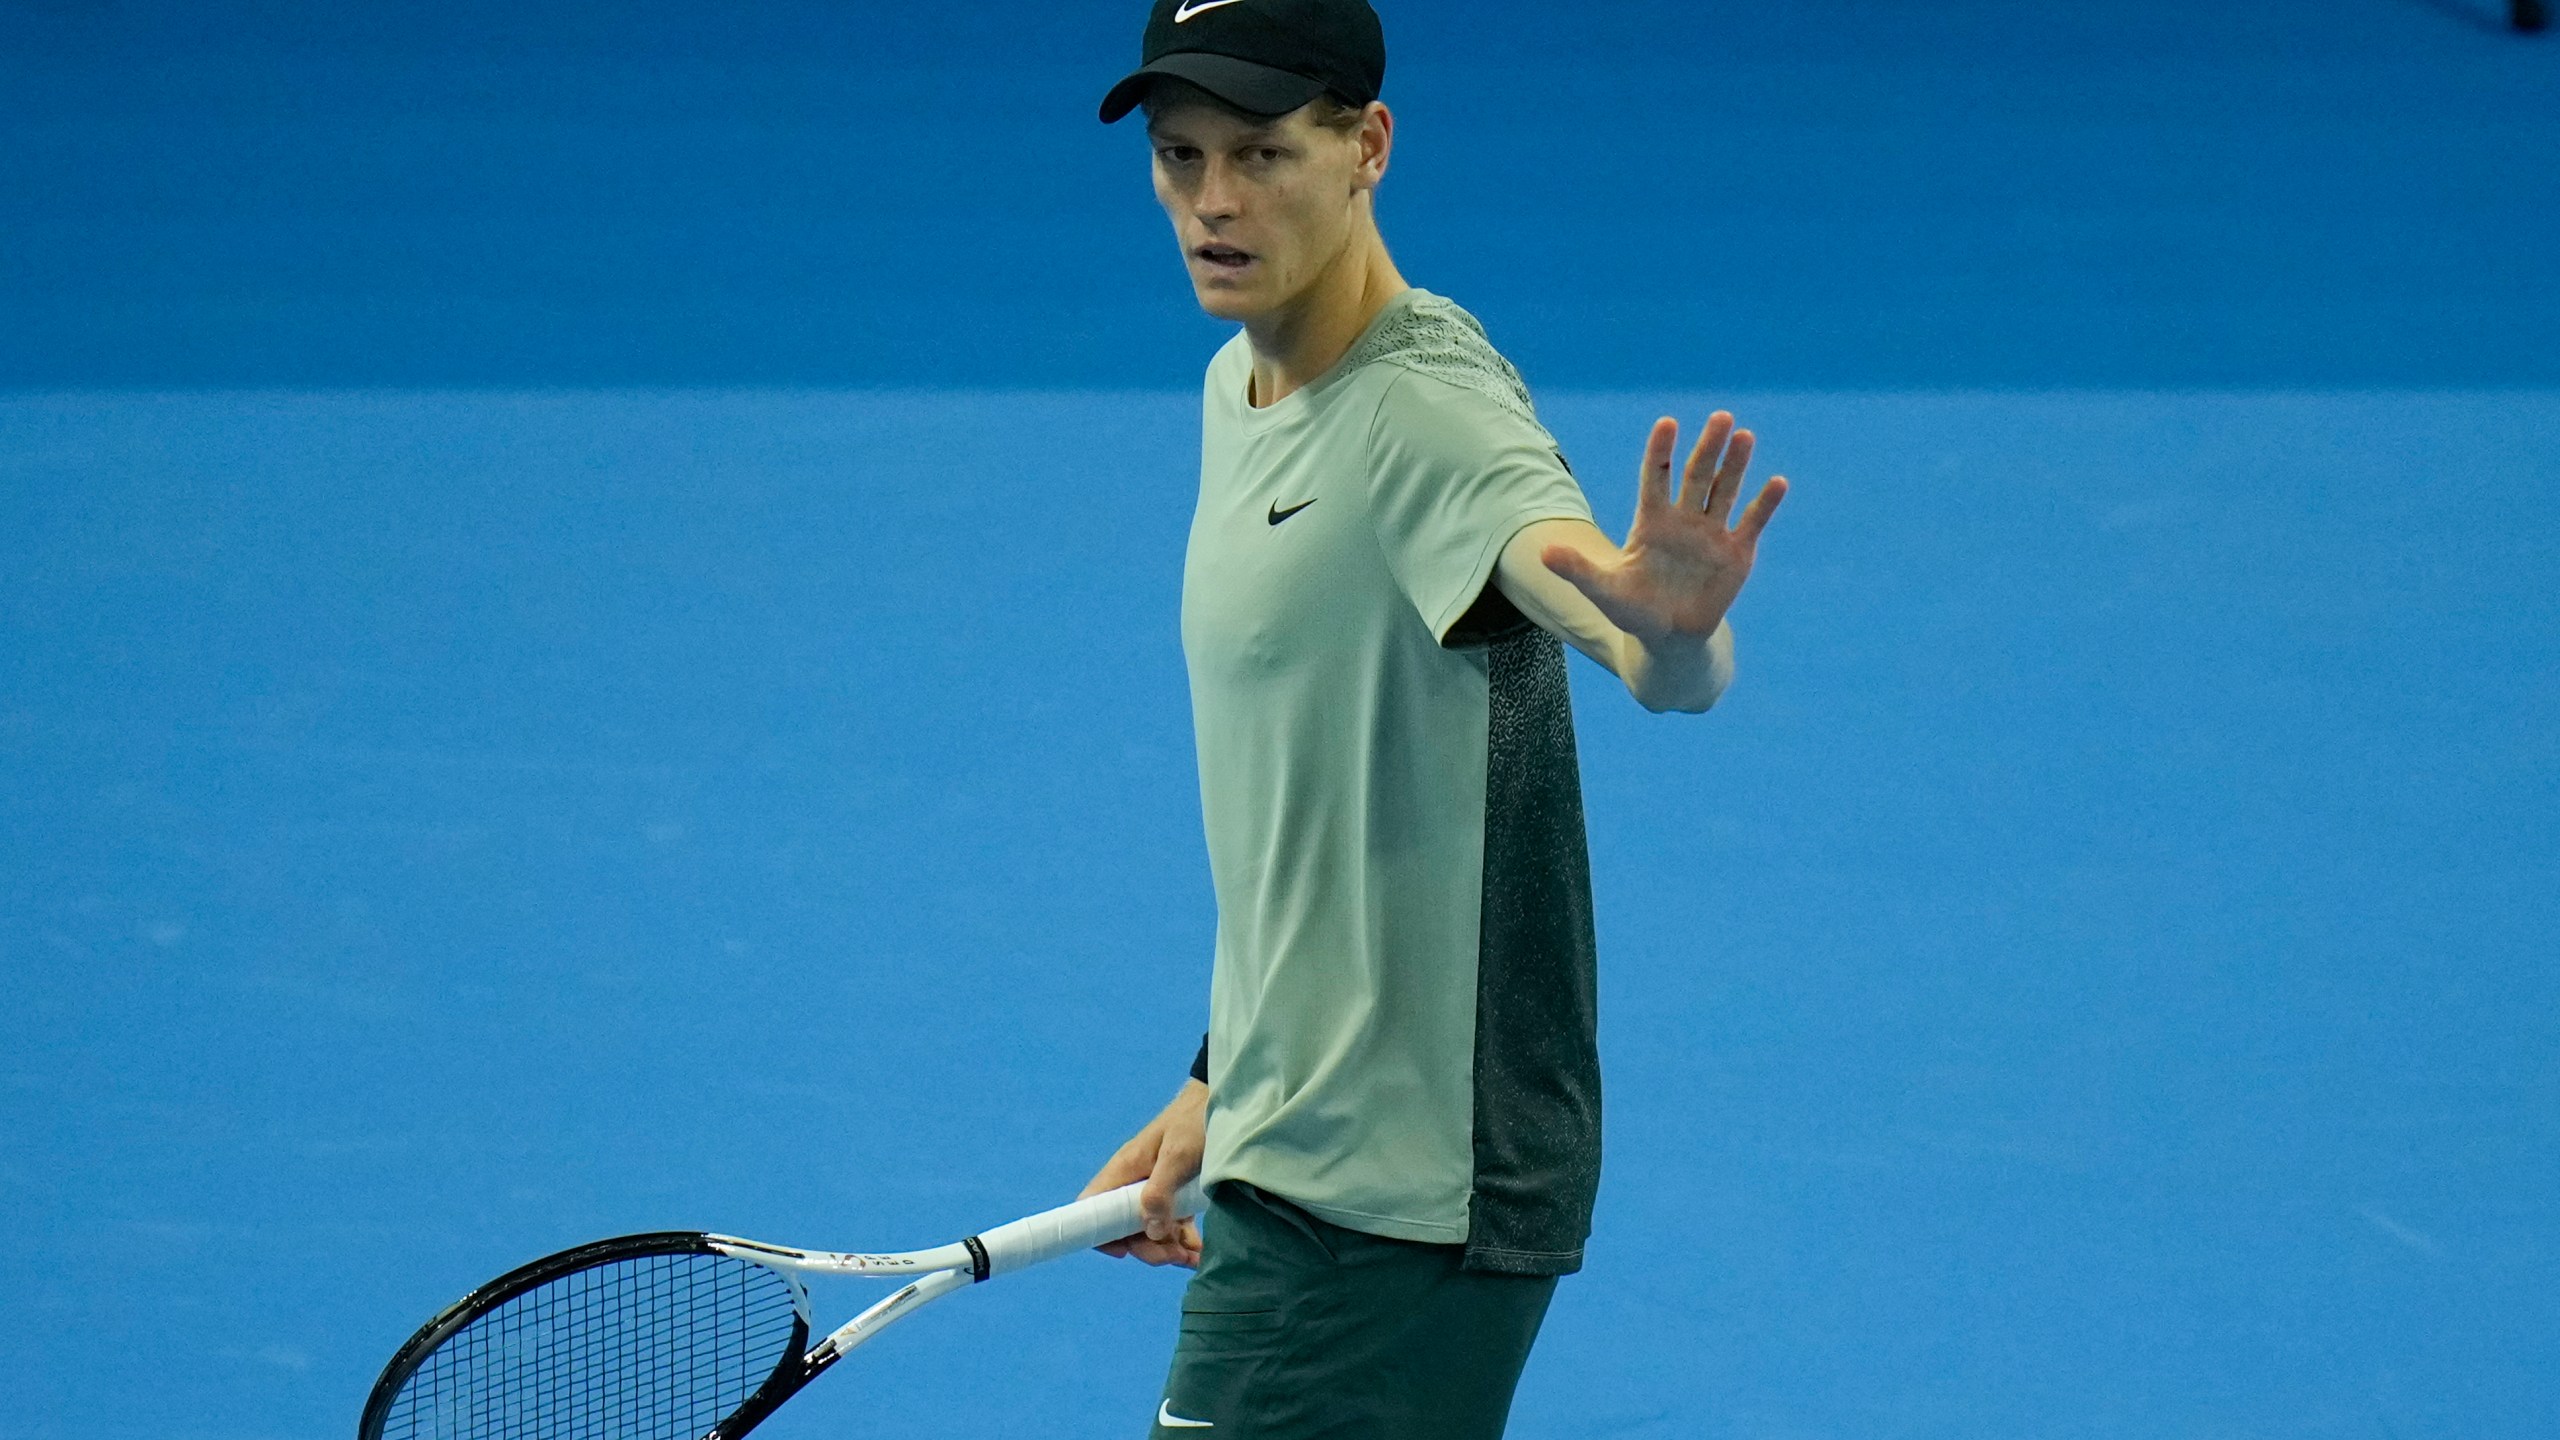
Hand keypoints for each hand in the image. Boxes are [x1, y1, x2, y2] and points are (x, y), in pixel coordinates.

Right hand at [1079, 1079, 1207, 1267]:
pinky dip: (1183, 1241)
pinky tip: (1200, 1250)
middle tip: (1176, 1256)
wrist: (1227, 1103)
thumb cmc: (1196, 1122)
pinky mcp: (1176, 1194)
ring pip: (1151, 1230)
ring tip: (1194, 1256)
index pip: (1093, 1207)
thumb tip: (1150, 1230)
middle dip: (1148, 1248)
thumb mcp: (1178, 1156)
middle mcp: (1135, 1183)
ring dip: (1169, 1249)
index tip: (1125, 1251)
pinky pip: (1172, 1225)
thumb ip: (1160, 1192)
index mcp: (1125, 1170)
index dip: (1101, 1233)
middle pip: (1125, 1228)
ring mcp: (1156, 1189)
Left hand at [1540, 412, 1785, 644]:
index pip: (1656, 478)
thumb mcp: (1602, 590)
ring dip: (1736, 466)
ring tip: (1745, 436)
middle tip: (1720, 416)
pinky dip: (1765, 504)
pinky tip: (1778, 482)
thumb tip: (1542, 552)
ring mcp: (1712, 534)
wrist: (1669, 638)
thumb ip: (1577, 569)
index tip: (1667, 423)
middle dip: (1707, 448)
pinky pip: (1752, 523)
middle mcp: (1684, 520)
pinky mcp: (1736, 553)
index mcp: (1651, 522)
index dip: (1661, 452)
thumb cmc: (1633, 610)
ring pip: (1725, 492)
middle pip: (1697, 476)